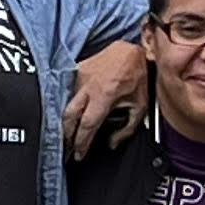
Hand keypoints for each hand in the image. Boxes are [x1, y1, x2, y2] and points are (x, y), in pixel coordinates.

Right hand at [65, 41, 144, 157]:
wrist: (129, 50)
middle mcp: (88, 87)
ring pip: (65, 104)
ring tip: (66, 135)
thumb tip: (113, 143)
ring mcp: (79, 77)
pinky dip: (66, 105)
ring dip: (64, 122)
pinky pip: (67, 92)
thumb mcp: (140, 106)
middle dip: (66, 136)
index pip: (87, 125)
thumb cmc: (135, 76)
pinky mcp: (75, 71)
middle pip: (69, 117)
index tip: (78, 154)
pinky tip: (68, 115)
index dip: (81, 142)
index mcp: (104, 96)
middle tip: (66, 148)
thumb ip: (127, 128)